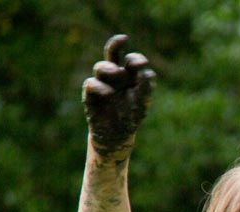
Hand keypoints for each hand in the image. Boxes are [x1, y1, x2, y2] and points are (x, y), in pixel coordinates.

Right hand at [82, 34, 155, 155]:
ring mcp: (101, 84)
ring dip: (109, 68)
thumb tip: (149, 73)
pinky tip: (109, 93)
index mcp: (128, 76)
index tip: (143, 62)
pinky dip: (99, 86)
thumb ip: (145, 89)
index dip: (135, 57)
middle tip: (125, 47)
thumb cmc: (131, 117)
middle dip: (116, 45)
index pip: (130, 59)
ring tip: (117, 73)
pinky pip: (91, 84)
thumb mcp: (142, 104)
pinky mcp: (90, 96)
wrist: (117, 136)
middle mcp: (114, 76)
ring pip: (100, 67)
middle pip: (111, 54)